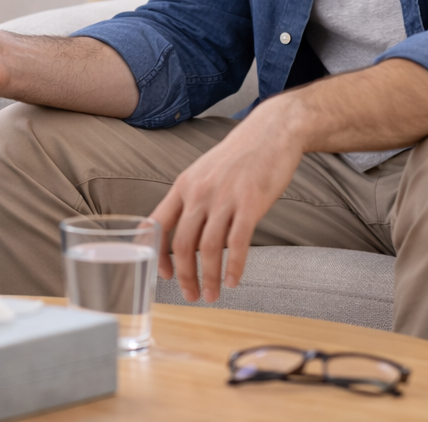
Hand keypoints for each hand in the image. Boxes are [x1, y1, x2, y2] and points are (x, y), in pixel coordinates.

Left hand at [148, 105, 302, 302]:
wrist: (272, 132)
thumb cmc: (238, 157)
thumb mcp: (204, 172)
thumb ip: (191, 199)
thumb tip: (183, 231)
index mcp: (183, 186)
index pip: (157, 224)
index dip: (156, 253)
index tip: (164, 274)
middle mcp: (199, 192)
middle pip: (182, 244)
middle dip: (184, 276)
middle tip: (191, 296)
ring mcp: (224, 198)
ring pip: (208, 248)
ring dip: (209, 278)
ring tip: (213, 294)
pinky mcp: (250, 203)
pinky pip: (237, 243)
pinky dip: (234, 267)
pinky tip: (234, 281)